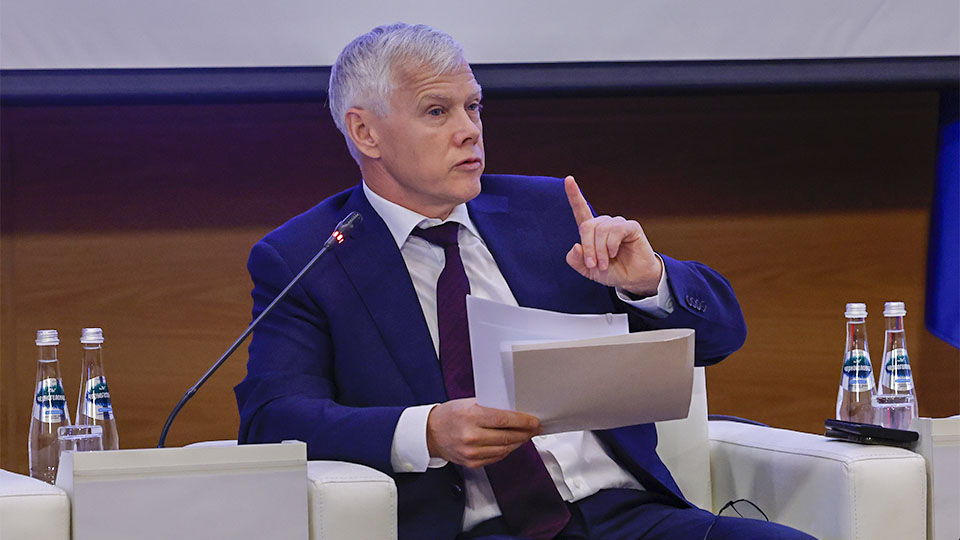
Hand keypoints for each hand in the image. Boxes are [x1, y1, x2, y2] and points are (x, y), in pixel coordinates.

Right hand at [426, 398, 541, 467]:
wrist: (430, 433)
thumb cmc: (450, 415)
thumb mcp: (468, 403)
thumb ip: (490, 407)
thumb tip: (515, 411)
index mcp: (471, 417)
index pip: (504, 420)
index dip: (523, 421)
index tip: (534, 421)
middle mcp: (471, 436)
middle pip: (508, 436)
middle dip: (525, 432)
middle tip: (535, 428)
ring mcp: (471, 452)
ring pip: (505, 449)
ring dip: (519, 442)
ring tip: (526, 435)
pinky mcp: (472, 463)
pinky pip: (497, 457)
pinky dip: (507, 450)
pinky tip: (512, 444)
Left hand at [564, 175, 661, 296]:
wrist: (633, 279)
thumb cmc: (612, 271)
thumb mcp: (588, 270)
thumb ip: (576, 261)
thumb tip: (576, 245)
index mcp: (592, 232)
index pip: (581, 210)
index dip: (574, 195)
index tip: (568, 179)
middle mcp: (604, 224)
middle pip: (587, 226)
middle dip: (588, 248)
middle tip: (593, 265)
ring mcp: (617, 224)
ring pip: (600, 230)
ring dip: (600, 251)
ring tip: (605, 264)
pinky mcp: (631, 227)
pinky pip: (616, 230)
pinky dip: (611, 244)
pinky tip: (614, 253)